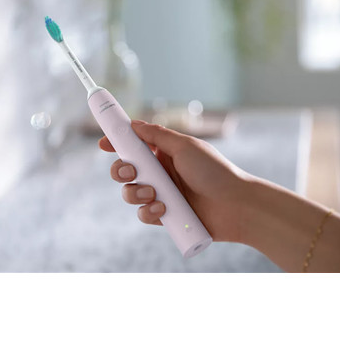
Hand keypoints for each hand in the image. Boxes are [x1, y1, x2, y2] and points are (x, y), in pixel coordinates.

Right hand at [98, 120, 249, 242]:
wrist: (236, 206)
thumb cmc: (214, 172)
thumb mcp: (185, 146)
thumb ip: (156, 135)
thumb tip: (133, 124)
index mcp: (165, 152)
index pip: (134, 145)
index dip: (116, 143)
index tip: (103, 143)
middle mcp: (161, 172)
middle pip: (125, 170)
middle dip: (120, 171)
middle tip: (131, 171)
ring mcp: (161, 195)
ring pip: (129, 194)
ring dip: (134, 193)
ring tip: (153, 194)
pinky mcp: (164, 216)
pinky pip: (143, 214)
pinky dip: (148, 212)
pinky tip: (162, 210)